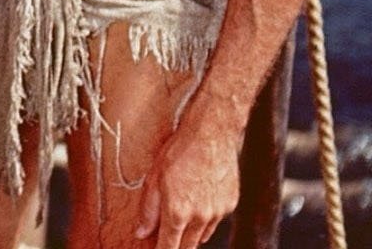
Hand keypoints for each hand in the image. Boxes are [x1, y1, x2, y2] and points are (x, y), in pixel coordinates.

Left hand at [136, 111, 240, 248]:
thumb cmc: (178, 152)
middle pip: (187, 246)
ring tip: (181, 212)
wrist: (211, 135)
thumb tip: (141, 233)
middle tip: (165, 237)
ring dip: (190, 231)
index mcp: (178, 212)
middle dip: (176, 245)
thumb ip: (148, 211)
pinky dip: (205, 217)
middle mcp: (201, 217)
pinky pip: (215, 220)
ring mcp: (218, 212)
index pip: (169, 247)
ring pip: (202, 235)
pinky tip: (198, 200)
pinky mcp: (230, 205)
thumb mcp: (153, 179)